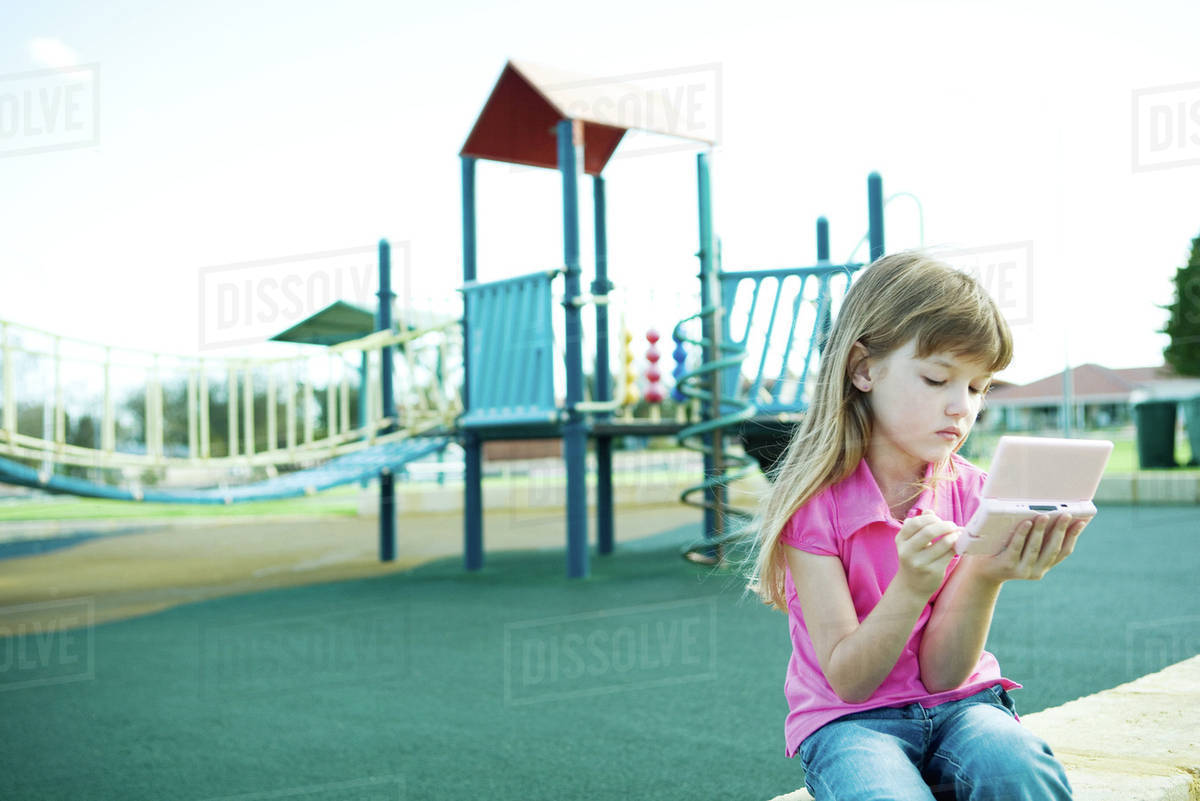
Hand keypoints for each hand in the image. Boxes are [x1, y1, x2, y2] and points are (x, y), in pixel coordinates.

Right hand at [893, 512, 959, 597]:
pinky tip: (959, 544)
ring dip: (954, 535)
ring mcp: (920, 563)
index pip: (915, 522)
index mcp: (901, 540)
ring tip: (958, 533)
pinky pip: (949, 555)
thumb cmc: (914, 557)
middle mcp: (907, 551)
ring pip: (943, 543)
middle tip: (952, 525)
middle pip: (929, 531)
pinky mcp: (933, 571)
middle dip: (945, 525)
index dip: (930, 518)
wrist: (911, 585)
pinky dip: (957, 546)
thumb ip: (919, 525)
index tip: (938, 519)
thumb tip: (930, 510)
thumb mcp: (911, 542)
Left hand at [967, 513, 1087, 582]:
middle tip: (1066, 514)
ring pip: (1035, 548)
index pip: (1064, 552)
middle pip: (1052, 548)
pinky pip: (1016, 547)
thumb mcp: (1024, 549)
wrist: (980, 572)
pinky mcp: (1007, 566)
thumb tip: (1052, 516)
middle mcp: (1036, 571)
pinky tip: (1026, 522)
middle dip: (1061, 530)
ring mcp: (1022, 570)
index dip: (1074, 536)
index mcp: (1044, 566)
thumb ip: (1037, 539)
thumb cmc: (1004, 553)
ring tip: (1046, 515)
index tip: (1081, 521)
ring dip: (1042, 531)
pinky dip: (1022, 534)